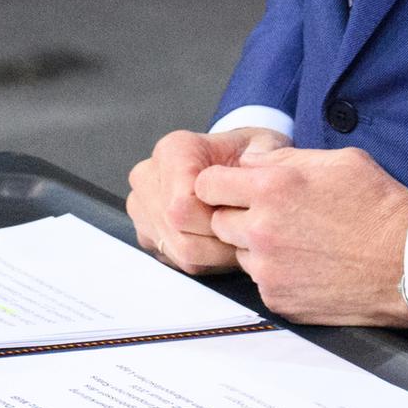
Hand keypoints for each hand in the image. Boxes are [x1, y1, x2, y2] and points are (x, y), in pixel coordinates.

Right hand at [127, 126, 288, 274]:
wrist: (233, 164)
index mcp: (174, 150)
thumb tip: (258, 169)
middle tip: (246, 234)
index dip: (218, 220)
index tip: (243, 216)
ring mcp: (142, 204)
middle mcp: (149, 174)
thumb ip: (266, 157)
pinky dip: (204, 260)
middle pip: (178, 229)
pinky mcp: (145, 229)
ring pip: (177, 250)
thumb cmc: (248, 157)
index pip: (183, 205)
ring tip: (235, 239)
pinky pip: (175, 260)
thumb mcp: (265, 148)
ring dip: (213, 254)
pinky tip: (219, 244)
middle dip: (218, 239)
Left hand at [194, 142, 407, 325]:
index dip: (219, 185)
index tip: (232, 188)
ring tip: (298, 241)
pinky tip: (307, 264)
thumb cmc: (380, 207)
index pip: (207, 184)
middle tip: (271, 215)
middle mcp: (262, 229)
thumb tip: (250, 160)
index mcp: (271, 188)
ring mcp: (268, 269)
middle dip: (236, 215)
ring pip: (239, 252)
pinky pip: (260, 281)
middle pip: (218, 221)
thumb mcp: (337, 160)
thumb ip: (283, 157)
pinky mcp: (279, 299)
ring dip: (256, 246)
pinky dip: (276, 273)